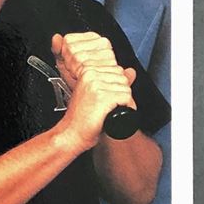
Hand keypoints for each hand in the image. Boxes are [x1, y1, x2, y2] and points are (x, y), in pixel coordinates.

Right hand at [50, 32, 136, 152]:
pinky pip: (126, 98)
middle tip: (108, 106)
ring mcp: (96, 85)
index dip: (117, 86)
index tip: (106, 97)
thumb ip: (114, 81)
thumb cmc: (80, 117)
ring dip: (123, 103)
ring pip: (126, 89)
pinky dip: (125, 109)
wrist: (71, 133)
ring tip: (109, 111)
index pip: (117, 70)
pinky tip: (112, 114)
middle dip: (121, 94)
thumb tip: (131, 71)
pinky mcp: (102, 97)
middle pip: (123, 79)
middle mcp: (91, 75)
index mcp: (87, 70)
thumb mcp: (96, 93)